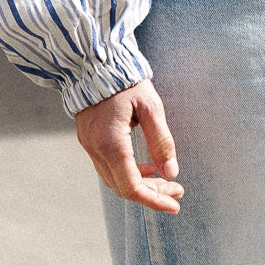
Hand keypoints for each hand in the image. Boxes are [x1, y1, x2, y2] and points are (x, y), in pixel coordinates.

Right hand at [76, 80, 184, 213]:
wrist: (93, 60)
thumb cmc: (125, 80)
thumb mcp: (151, 107)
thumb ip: (161, 141)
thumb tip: (172, 173)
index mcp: (111, 143)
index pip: (132, 187)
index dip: (154, 200)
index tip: (176, 204)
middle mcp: (96, 149)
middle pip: (123, 187)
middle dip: (151, 193)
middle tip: (176, 191)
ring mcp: (89, 145)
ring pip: (114, 179)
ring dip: (139, 184)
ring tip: (164, 179)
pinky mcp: (88, 139)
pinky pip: (107, 166)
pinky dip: (127, 172)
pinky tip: (145, 166)